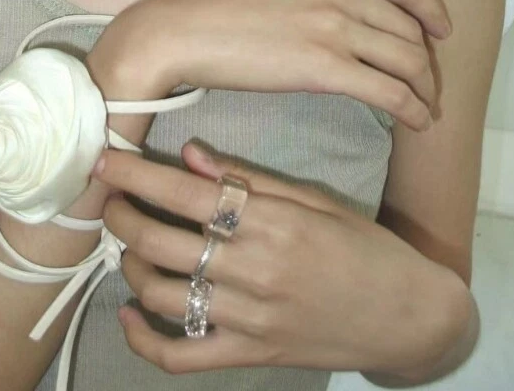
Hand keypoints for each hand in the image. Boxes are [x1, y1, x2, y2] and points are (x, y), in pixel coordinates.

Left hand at [95, 143, 467, 377]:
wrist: (407, 314)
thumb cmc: (364, 246)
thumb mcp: (314, 199)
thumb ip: (248, 179)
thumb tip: (188, 155)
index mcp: (272, 222)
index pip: (186, 194)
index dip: (137, 175)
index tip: (106, 160)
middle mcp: (255, 270)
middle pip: (162, 241)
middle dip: (121, 216)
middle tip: (111, 200)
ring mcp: (249, 320)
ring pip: (161, 295)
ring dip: (131, 265)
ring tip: (129, 245)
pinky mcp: (249, 356)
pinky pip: (180, 357)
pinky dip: (143, 341)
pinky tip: (130, 315)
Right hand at [104, 0, 451, 131]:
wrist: (181, 30)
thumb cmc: (216, 7)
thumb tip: (341, 9)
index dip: (432, 9)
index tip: (442, 30)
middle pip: (409, 29)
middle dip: (428, 62)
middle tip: (430, 85)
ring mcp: (334, 25)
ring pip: (408, 60)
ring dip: (426, 89)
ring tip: (428, 108)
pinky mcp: (324, 66)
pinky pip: (389, 90)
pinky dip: (413, 109)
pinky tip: (418, 121)